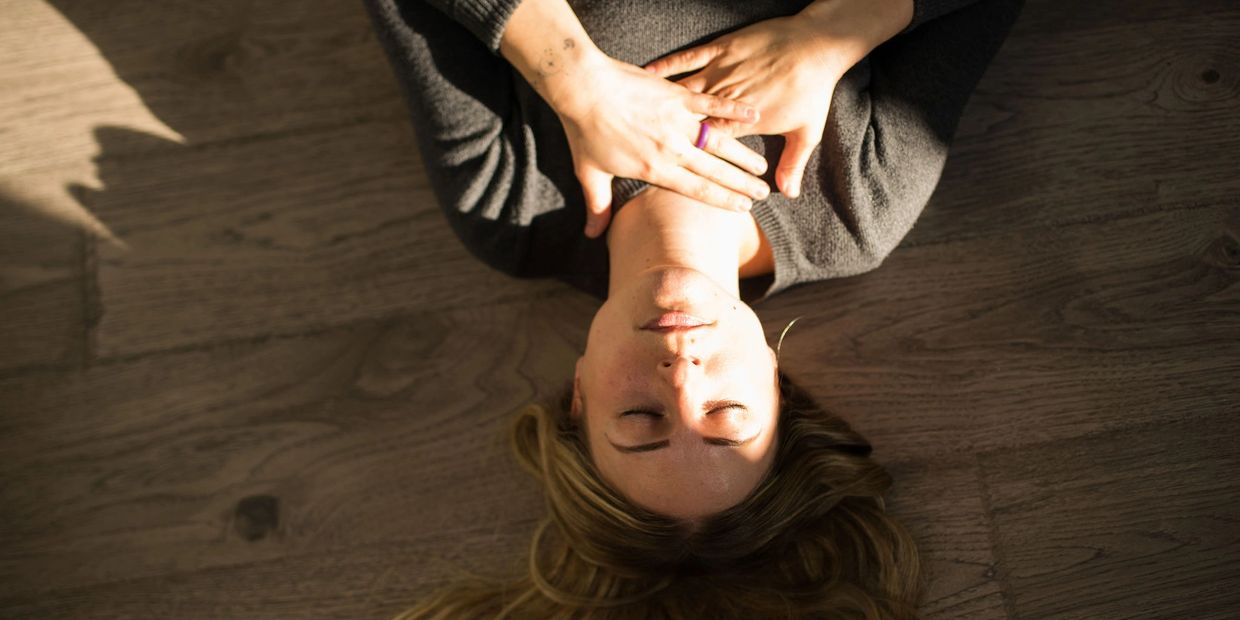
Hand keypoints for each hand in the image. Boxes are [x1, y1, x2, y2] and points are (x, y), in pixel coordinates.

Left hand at [552, 54, 770, 236]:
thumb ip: (598, 206)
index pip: (698, 190)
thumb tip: (593, 235)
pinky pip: (711, 104)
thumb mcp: (589, 174)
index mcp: (655, 169)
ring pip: (719, 141)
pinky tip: (754, 115)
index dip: (724, 200)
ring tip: (762, 166)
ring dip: (743, 154)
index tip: (744, 207)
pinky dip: (733, 110)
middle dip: (742, 184)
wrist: (583, 88)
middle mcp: (672, 148)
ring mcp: (677, 121)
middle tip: (764, 193)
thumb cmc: (584, 132)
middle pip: (715, 170)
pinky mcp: (676, 96)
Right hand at [644, 0, 910, 197]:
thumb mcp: (808, 131)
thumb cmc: (813, 89)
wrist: (818, 43)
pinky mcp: (719, 49)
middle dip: (673, 143)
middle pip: (691, 128)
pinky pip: (686, 59)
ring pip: (685, 94)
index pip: (712, 153)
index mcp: (743, 126)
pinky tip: (647, 74)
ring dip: (663, 108)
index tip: (679, 179)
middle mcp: (726, 102)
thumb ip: (794, 164)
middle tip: (652, 157)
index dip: (695, 166)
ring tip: (642, 119)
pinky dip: (667, 66)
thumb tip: (790, 193)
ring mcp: (720, 74)